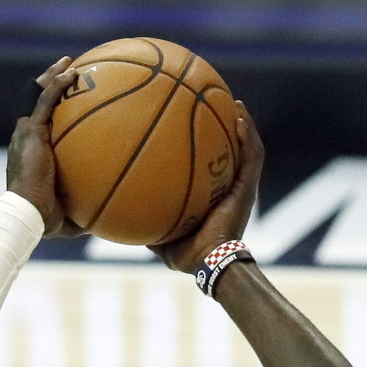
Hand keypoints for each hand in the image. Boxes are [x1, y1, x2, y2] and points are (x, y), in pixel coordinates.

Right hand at [7, 58, 85, 237]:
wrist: (28, 215)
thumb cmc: (48, 219)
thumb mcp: (74, 210)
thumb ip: (90, 207)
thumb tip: (116, 216)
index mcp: (33, 153)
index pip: (42, 126)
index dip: (53, 111)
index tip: (69, 103)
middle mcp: (27, 138)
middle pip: (37, 104)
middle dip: (51, 86)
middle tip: (70, 73)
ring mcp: (27, 133)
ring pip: (38, 96)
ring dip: (53, 77)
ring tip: (69, 63)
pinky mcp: (30, 132)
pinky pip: (45, 101)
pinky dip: (57, 85)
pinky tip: (72, 73)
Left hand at [149, 100, 264, 271]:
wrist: (209, 262)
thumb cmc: (186, 253)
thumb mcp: (157, 233)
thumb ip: (142, 219)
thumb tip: (114, 211)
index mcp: (213, 195)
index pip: (213, 164)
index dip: (209, 144)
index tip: (196, 122)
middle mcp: (229, 188)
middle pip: (233, 151)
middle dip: (228, 127)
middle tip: (217, 103)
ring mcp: (241, 188)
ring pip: (248, 150)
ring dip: (245, 126)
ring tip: (236, 105)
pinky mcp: (248, 189)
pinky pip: (252, 157)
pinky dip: (249, 137)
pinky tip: (240, 118)